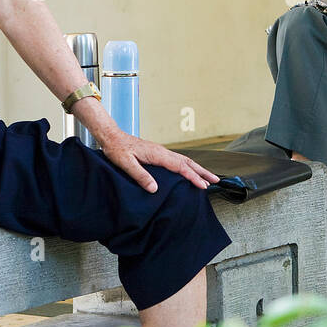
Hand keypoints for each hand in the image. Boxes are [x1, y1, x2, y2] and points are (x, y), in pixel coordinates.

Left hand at [99, 132, 218, 193]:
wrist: (112, 137)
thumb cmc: (117, 149)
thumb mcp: (126, 164)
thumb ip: (140, 176)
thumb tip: (154, 189)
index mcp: (158, 154)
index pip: (181, 167)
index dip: (193, 177)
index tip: (203, 186)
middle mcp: (162, 152)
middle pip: (188, 162)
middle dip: (202, 172)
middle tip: (215, 181)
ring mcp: (161, 152)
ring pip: (184, 160)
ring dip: (197, 169)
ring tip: (207, 178)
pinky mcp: (158, 154)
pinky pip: (178, 160)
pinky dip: (187, 167)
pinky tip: (188, 172)